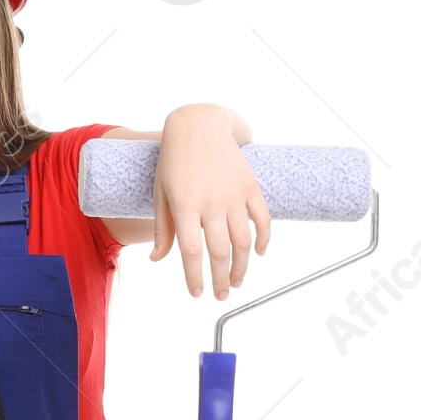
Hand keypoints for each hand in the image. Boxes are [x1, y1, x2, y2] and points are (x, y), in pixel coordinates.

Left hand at [152, 107, 270, 301]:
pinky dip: (263, 238)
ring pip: (243, 240)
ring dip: (241, 266)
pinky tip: (259, 253)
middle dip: (220, 279)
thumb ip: (162, 228)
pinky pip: (262, 218)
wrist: (198, 124)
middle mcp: (211, 201)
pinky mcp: (250, 185)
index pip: (191, 252)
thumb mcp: (161, 194)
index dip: (195, 276)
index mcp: (185, 205)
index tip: (197, 293)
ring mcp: (233, 193)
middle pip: (220, 251)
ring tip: (236, 282)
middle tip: (220, 295)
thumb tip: (156, 260)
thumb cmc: (174, 162)